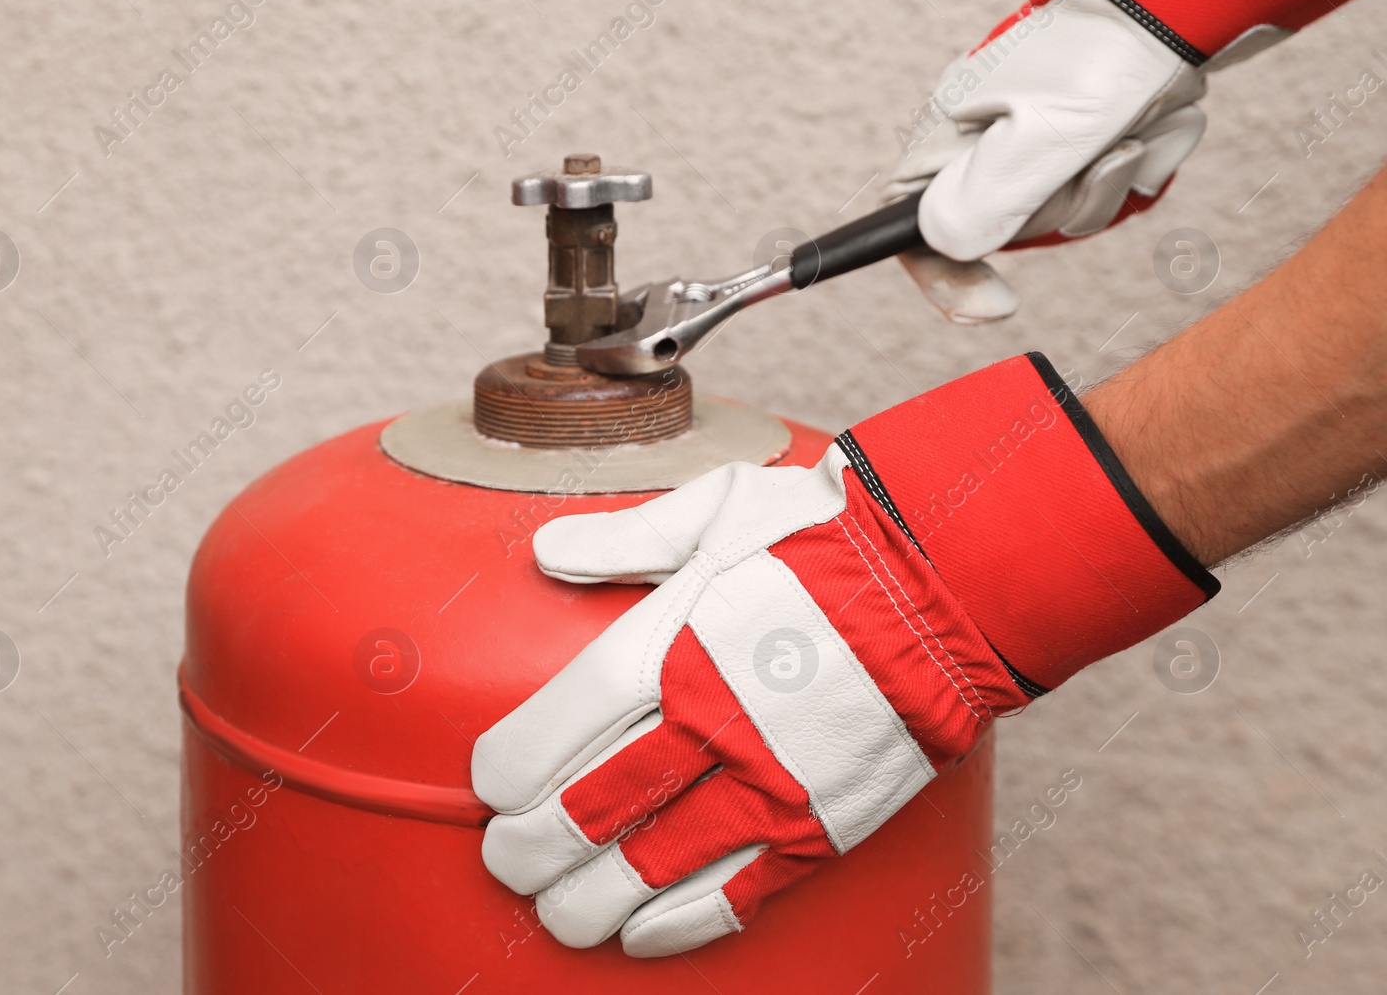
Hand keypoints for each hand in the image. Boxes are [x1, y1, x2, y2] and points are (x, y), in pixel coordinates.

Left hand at [471, 354, 1216, 956]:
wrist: (951, 576)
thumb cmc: (825, 532)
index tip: (490, 785)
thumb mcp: (717, 505)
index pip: (555, 729)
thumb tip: (543, 552)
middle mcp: (710, 723)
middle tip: (505, 859)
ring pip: (649, 870)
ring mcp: (769, 783)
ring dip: (587, 902)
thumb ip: (624, 538)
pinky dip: (678, 925)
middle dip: (530, 849)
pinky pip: (737, 896)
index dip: (507, 772)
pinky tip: (637, 935)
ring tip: (554, 911)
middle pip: (587, 812)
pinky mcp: (822, 825)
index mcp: (672, 643)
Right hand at [886, 0, 1385, 260]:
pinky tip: (1144, 127)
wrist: (1173, 4)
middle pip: (1003, 231)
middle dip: (1064, 206)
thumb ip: (992, 196)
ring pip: (1058, 215)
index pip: (916, 233)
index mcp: (946, 138)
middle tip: (1105, 155)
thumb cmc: (1104, 58)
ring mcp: (1024, 145)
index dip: (948, 279)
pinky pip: (1095, 193)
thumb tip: (943, 244)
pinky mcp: (1070, 144)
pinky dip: (1128, 168)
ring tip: (1132, 131)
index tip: (998, 306)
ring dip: (1108, 184)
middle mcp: (976, 146)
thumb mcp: (1048, 134)